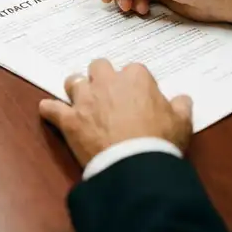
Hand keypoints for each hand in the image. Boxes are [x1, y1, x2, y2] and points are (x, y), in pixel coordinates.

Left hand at [39, 60, 193, 165]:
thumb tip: (183, 99)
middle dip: (102, 77)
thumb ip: (181, 106)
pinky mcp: (69, 120)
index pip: (133, 70)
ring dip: (77, 89)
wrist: (135, 165)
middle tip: (107, 93)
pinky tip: (49, 111)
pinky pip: (51, 109)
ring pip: (73, 81)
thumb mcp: (182, 122)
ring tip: (82, 100)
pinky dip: (50, 110)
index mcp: (135, 78)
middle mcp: (107, 82)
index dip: (134, 83)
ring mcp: (85, 100)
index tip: (136, 96)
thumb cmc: (160, 141)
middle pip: (99, 66)